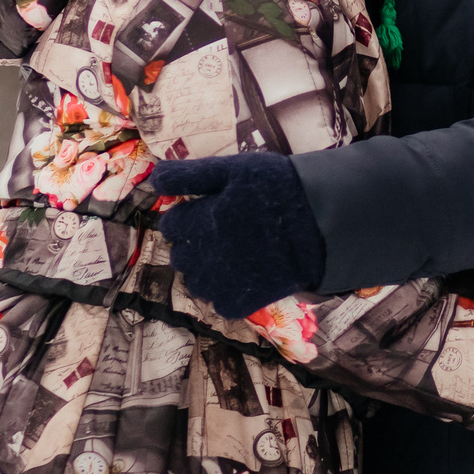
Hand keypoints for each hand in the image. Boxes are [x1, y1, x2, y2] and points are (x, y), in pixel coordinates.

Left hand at [151, 152, 325, 319]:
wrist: (320, 224)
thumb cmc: (277, 189)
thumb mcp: (233, 169)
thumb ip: (189, 175)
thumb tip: (154, 180)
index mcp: (196, 222)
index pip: (170, 225)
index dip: (187, 216)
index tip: (207, 210)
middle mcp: (201, 257)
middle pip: (179, 255)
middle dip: (194, 243)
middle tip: (224, 231)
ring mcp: (220, 284)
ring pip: (196, 282)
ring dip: (207, 269)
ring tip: (235, 253)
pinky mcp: (240, 304)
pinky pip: (218, 303)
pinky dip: (227, 291)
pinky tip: (246, 274)